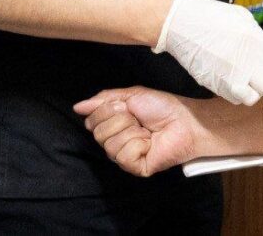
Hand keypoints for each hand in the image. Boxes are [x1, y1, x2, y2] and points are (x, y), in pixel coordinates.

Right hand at [73, 87, 201, 176]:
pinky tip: (149, 142)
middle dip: (121, 119)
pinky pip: (123, 156)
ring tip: (146, 131)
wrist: (185, 120)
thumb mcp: (131, 95)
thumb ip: (103, 100)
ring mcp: (125, 156)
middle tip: (139, 119)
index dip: (107, 110)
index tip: (126, 106)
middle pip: (98, 133)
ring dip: (131, 131)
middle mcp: (115, 141)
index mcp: (113, 124)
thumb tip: (77, 106)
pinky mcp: (135, 167)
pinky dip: (138, 144)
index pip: (92, 121)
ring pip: (110, 145)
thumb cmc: (162, 107)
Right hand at [154, 0, 262, 104]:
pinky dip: (237, 91)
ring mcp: (232, 78)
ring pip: (252, 97)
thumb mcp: (243, 19)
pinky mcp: (216, 87)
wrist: (182, 25)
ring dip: (254, 89)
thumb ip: (258, 37)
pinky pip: (234, 97)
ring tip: (249, 78)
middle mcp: (249, 65)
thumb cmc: (212, 16)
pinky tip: (233, 79)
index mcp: (259, 44)